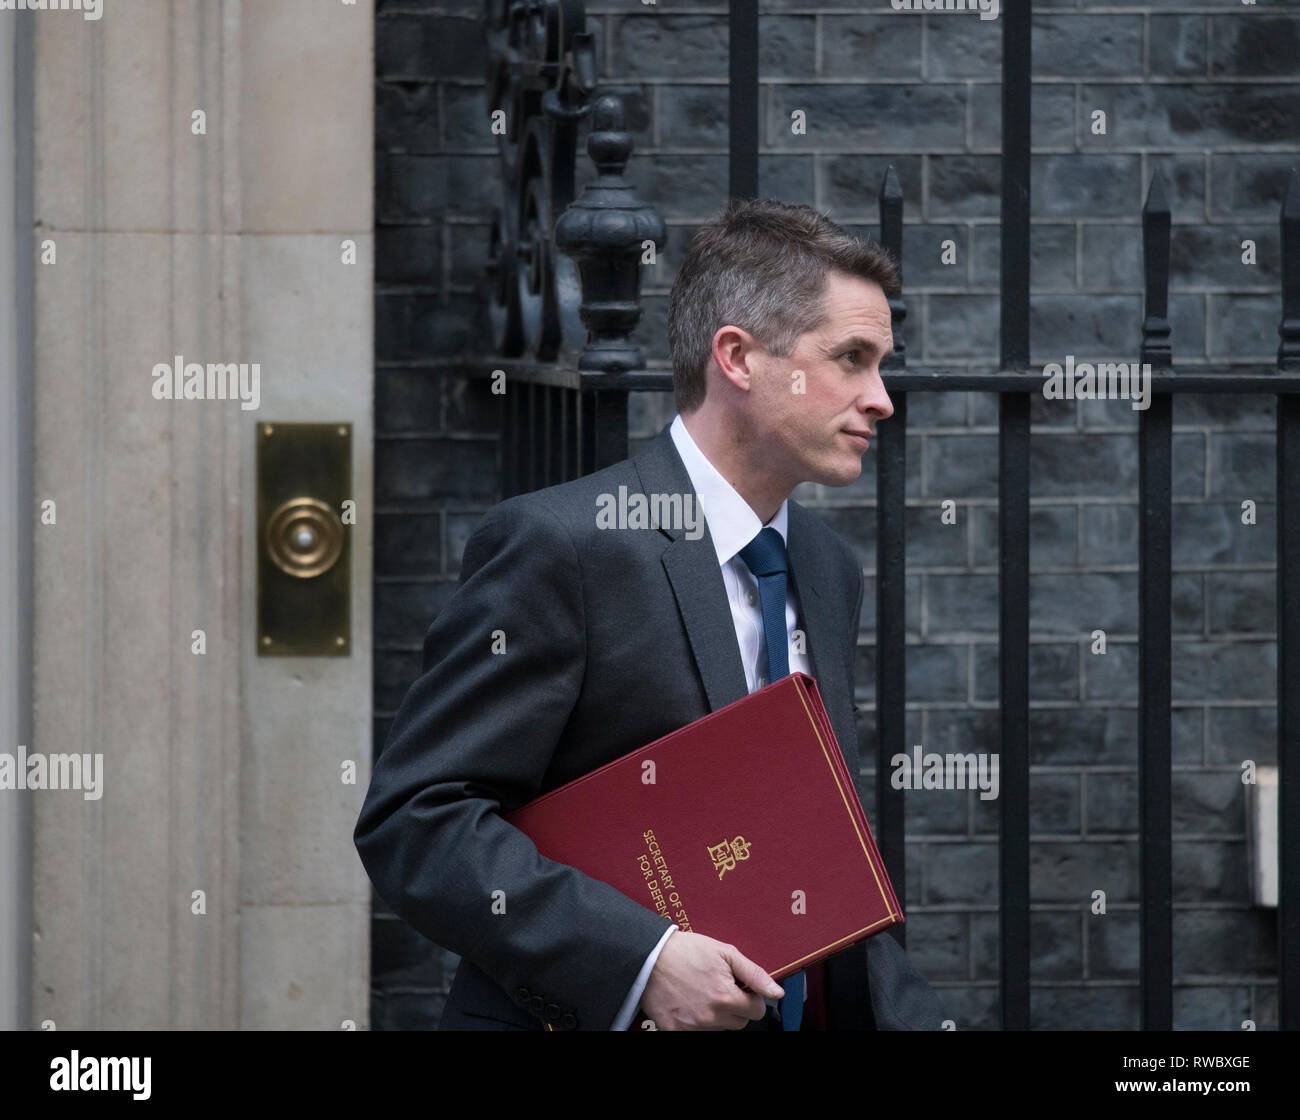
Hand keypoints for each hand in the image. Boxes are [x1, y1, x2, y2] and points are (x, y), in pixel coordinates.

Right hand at [639, 931, 782, 1029]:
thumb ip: (754, 974)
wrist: (649, 956)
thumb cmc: (686, 951)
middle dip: (735, 1006)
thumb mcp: (726, 953)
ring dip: (717, 1015)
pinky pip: (696, 1033)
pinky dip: (696, 1021)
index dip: (750, 996)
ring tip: (702, 992)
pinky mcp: (674, 1031)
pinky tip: (689, 1003)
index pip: (756, 1011)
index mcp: (726, 998)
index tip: (739, 986)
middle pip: (739, 1022)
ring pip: (720, 1029)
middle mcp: (711, 1017)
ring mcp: (692, 1027)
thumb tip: (776, 992)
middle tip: (718, 987)